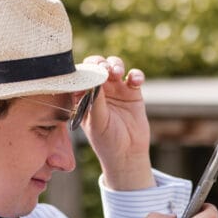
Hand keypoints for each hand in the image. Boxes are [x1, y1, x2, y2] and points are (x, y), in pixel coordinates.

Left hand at [81, 55, 153, 189]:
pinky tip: (135, 81)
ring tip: (117, 72)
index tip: (90, 72)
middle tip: (104, 69)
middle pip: (97, 66)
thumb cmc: (106, 141)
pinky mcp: (133, 92)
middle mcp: (99, 90)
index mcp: (83, 96)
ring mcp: (116, 90)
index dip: (85, 69)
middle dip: (100, 64)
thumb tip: (95, 79)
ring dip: (116, 65)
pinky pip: (134, 76)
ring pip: (114, 67)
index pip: (81, 76)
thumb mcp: (97, 121)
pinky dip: (136, 75)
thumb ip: (95, 100)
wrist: (128, 154)